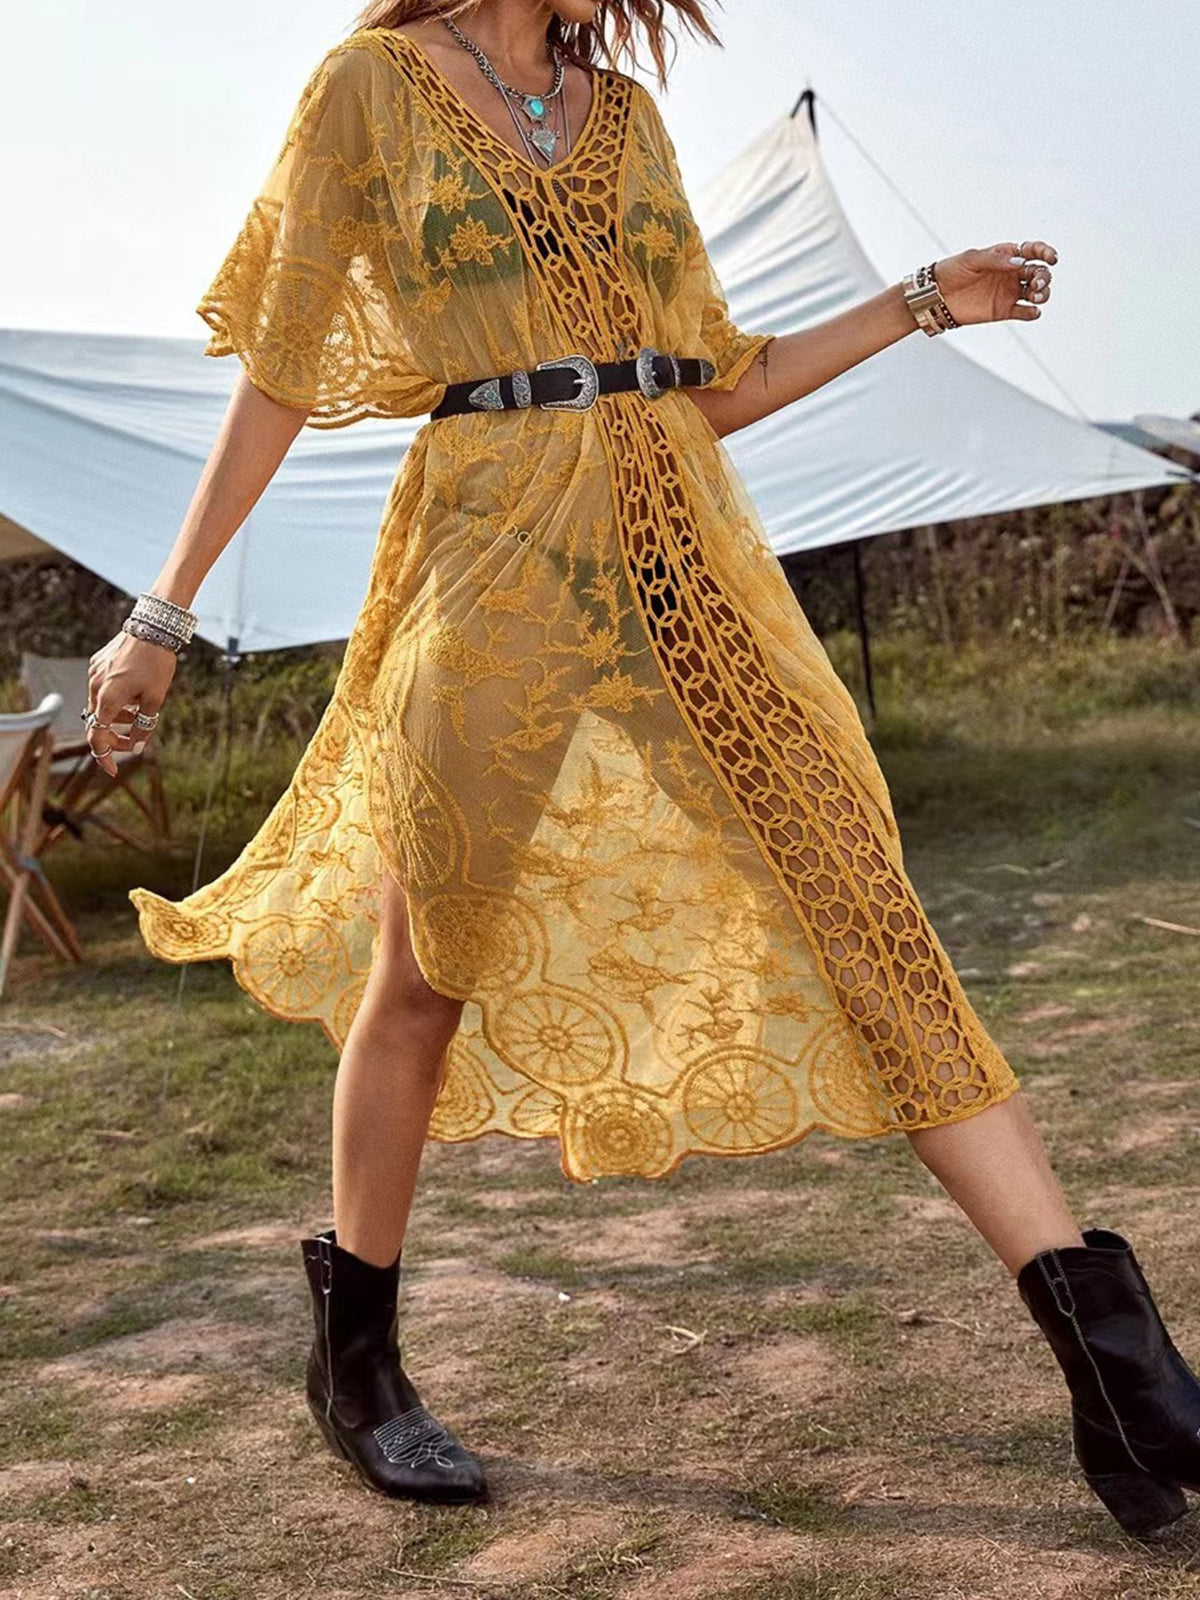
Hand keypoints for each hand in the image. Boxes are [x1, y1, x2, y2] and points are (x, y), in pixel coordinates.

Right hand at [85, 632, 176, 776]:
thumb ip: (144, 725)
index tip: (113, 770)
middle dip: (114, 737)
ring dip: (117, 717)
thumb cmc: (157, 663)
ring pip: (100, 706)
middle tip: (133, 741)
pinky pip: (102, 690)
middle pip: (97, 723)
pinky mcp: (97, 663)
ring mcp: (94, 673)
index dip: (104, 757)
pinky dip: (115, 700)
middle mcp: (95, 686)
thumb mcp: (156, 699)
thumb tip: (136, 745)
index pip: (97, 737)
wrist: (153, 627)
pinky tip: (133, 694)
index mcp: (108, 698)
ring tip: (139, 713)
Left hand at [932, 239, 1057, 325]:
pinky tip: (1033, 312)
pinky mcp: (1004, 310)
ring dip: (1043, 293)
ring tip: (1037, 296)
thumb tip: (1019, 263)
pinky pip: (1024, 312)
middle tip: (1037, 282)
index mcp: (1007, 256)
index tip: (1052, 258)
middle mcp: (1012, 273)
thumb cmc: (952, 271)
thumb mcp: (971, 259)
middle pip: (1039, 273)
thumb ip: (995, 259)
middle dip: (1044, 276)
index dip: (1046, 253)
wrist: (936, 295)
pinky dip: (1032, 313)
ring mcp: (1009, 292)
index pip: (1033, 251)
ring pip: (1036, 292)